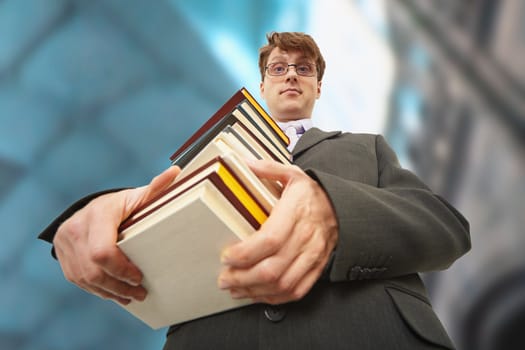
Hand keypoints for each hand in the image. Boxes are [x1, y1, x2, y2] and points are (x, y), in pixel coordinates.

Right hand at [53, 166, 180, 304]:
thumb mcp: (137, 197)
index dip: (121, 269)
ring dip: (110, 291)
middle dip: (119, 285)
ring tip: (131, 296)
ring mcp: (65, 244)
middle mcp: (75, 228)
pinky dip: (98, 289)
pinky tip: (115, 294)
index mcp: (97, 214)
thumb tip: (175, 172)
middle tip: (140, 293)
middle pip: (95, 270)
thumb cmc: (120, 205)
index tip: (139, 276)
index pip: (103, 251)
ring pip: (86, 278)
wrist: (91, 208)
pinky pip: (79, 279)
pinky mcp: (62, 256)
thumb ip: (155, 189)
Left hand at [218, 159, 337, 304]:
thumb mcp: (293, 174)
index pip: (270, 239)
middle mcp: (306, 237)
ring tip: (234, 289)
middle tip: (224, 278)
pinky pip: (295, 291)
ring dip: (254, 291)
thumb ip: (267, 168)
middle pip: (272, 268)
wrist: (344, 209)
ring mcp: (312, 256)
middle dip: (243, 277)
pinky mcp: (316, 269)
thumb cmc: (314, 194)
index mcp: (296, 212)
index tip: (227, 256)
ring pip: (281, 284)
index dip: (245, 253)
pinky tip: (256, 294)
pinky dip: (273, 298)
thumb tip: (242, 162)